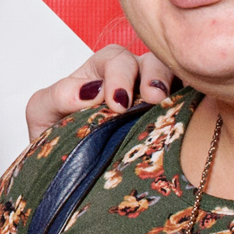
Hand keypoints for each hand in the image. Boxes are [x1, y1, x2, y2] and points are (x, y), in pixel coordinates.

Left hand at [25, 45, 176, 140]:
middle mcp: (131, 78)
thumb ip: (57, 95)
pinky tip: (189, 114)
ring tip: (167, 103)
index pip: (115, 59)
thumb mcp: (42, 113)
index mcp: (100, 71)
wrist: (67, 174)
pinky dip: (191, 102)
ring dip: (172, 86)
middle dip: (151, 76)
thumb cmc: (56, 136)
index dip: (118, 76)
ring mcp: (154, 98)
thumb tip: (89, 92)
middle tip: (151, 98)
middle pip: (149, 62)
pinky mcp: (172, 118)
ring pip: (173, 77)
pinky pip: (189, 101)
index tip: (116, 104)